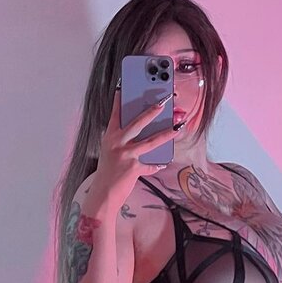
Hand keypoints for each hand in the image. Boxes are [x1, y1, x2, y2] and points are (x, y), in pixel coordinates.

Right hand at [84, 89, 181, 213]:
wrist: (103, 195)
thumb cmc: (107, 174)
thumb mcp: (110, 153)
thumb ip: (122, 142)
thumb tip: (141, 134)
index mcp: (109, 138)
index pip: (115, 115)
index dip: (119, 101)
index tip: (123, 88)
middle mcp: (117, 144)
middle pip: (137, 123)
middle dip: (151, 112)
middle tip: (163, 102)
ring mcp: (126, 155)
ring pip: (150, 141)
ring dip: (166, 133)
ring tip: (178, 126)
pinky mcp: (134, 167)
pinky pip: (151, 164)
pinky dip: (156, 164)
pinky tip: (163, 162)